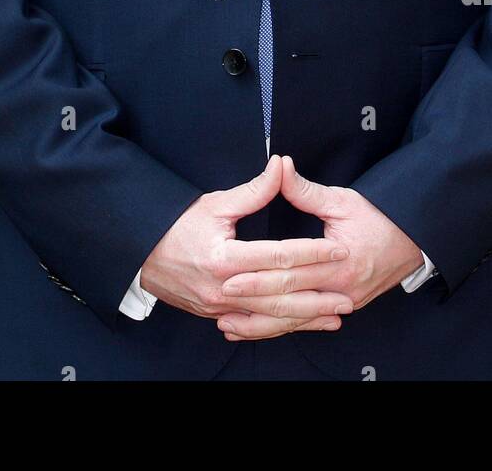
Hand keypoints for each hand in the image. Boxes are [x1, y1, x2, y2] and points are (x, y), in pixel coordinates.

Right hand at [139, 154, 356, 338]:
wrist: (142, 254)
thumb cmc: (178, 225)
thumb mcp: (215, 204)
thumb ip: (253, 191)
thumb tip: (281, 166)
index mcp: (225, 258)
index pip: (279, 256)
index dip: (312, 253)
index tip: (338, 250)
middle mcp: (224, 289)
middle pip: (280, 295)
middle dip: (317, 296)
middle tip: (348, 295)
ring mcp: (220, 308)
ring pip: (271, 316)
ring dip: (306, 318)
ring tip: (335, 316)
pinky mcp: (218, 315)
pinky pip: (256, 325)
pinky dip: (282, 326)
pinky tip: (302, 325)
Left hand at [213, 155, 423, 340]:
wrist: (414, 239)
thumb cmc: (379, 217)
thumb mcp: (342, 200)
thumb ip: (306, 190)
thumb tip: (279, 166)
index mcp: (338, 262)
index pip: (289, 271)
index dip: (258, 276)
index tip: (229, 276)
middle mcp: (341, 289)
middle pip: (288, 300)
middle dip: (252, 302)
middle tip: (220, 301)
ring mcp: (344, 302)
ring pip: (296, 319)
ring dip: (262, 325)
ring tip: (230, 326)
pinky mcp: (345, 307)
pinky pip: (308, 321)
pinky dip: (282, 327)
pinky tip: (260, 329)